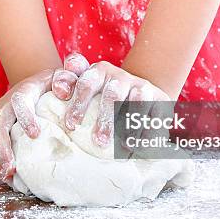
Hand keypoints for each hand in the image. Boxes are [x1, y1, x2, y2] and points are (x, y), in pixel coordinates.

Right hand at [0, 69, 54, 180]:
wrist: (33, 86)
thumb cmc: (50, 87)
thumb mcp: (61, 79)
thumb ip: (65, 81)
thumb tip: (62, 92)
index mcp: (25, 91)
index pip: (20, 101)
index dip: (25, 117)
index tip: (35, 134)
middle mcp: (4, 103)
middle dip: (3, 147)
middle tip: (12, 168)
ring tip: (7, 175)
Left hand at [52, 53, 170, 146]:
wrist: (138, 93)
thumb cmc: (101, 98)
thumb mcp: (85, 90)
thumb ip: (69, 84)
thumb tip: (59, 90)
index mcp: (99, 72)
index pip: (87, 84)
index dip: (79, 104)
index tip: (71, 125)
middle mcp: (120, 77)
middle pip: (112, 95)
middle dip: (105, 119)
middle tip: (99, 142)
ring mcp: (142, 86)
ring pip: (137, 102)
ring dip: (130, 125)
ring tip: (124, 145)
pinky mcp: (160, 97)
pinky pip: (156, 113)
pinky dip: (150, 130)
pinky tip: (142, 146)